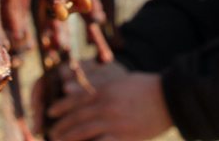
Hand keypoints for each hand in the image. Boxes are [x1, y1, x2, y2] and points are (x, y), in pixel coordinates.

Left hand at [46, 65, 172, 140]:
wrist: (169, 98)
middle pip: (77, 117)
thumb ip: (104, 88)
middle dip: (61, 126)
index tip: (50, 112)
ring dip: (68, 137)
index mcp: (104, 91)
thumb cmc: (147, 88)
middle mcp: (105, 106)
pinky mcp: (123, 136)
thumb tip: (89, 97)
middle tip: (50, 133)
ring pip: (83, 131)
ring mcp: (113, 122)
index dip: (61, 107)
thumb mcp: (122, 82)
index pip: (76, 99)